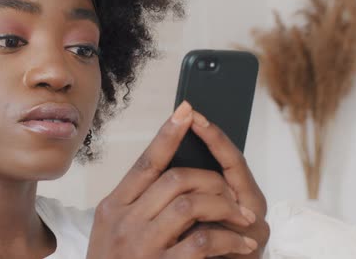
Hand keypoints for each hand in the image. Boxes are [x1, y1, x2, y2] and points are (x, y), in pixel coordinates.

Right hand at [87, 101, 267, 258]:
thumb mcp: (114, 232)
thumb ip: (138, 204)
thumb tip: (176, 176)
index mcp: (112, 207)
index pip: (145, 163)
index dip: (168, 134)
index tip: (186, 111)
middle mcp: (123, 221)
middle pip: (175, 178)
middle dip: (213, 180)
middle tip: (233, 193)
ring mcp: (141, 244)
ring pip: (190, 202)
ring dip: (224, 206)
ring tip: (242, 219)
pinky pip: (202, 241)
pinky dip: (228, 239)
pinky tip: (240, 244)